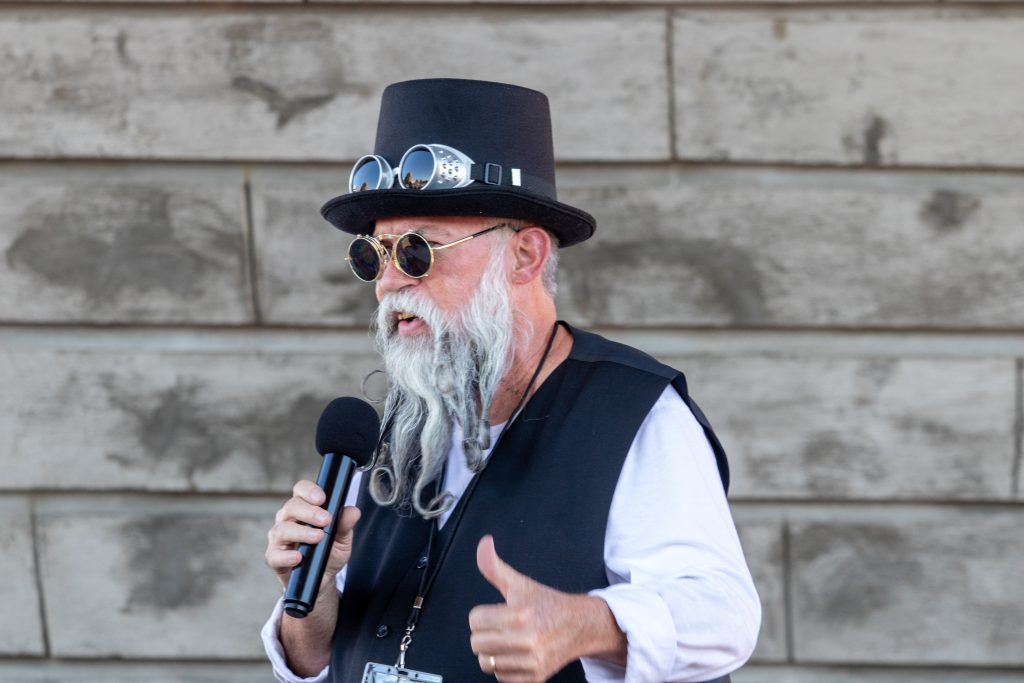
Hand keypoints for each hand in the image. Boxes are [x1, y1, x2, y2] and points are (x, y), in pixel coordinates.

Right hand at [265, 479, 360, 592]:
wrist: (322, 580)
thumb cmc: (328, 553)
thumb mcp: (342, 539)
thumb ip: (345, 525)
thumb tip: (353, 512)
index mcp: (303, 509)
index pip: (301, 490)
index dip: (309, 491)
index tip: (322, 498)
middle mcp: (288, 520)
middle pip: (291, 507)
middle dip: (309, 512)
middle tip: (325, 520)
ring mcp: (279, 538)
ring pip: (282, 529)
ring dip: (301, 532)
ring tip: (317, 537)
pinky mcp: (274, 557)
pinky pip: (274, 555)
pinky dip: (286, 556)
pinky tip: (298, 557)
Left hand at [468, 536, 624, 681]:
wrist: (579, 626)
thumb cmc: (548, 605)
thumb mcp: (520, 583)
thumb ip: (494, 566)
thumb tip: (484, 543)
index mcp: (519, 615)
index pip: (475, 620)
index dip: (482, 615)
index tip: (495, 613)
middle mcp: (525, 640)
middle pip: (477, 644)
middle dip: (485, 633)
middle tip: (500, 627)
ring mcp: (530, 661)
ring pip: (486, 662)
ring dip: (493, 652)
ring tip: (507, 641)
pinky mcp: (534, 676)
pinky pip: (500, 677)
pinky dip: (504, 668)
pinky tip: (516, 654)